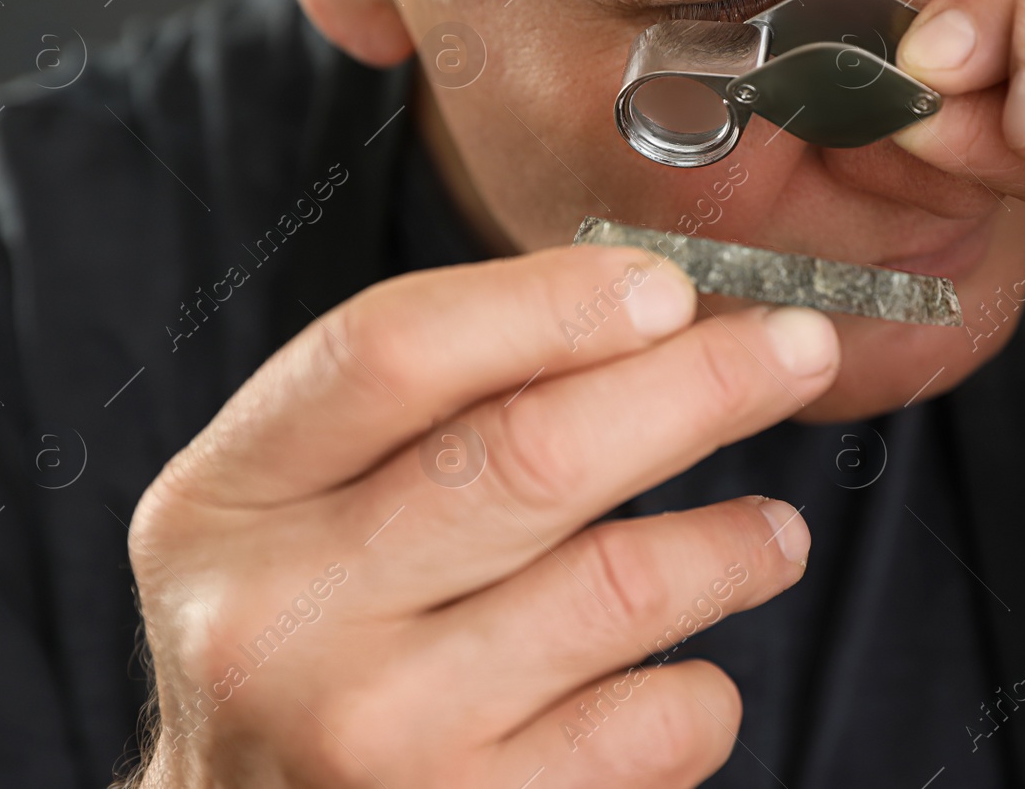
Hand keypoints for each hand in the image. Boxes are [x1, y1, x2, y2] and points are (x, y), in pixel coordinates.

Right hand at [125, 245, 838, 787]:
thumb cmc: (297, 633)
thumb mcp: (289, 503)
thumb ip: (418, 408)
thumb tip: (638, 317)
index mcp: (228, 500)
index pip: (394, 352)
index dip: (556, 301)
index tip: (667, 288)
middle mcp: (287, 618)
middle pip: (534, 454)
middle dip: (703, 382)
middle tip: (797, 350)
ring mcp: (379, 735)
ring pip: (624, 586)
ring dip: (736, 541)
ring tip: (771, 531)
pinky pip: (657, 726)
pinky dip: (704, 687)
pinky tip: (683, 668)